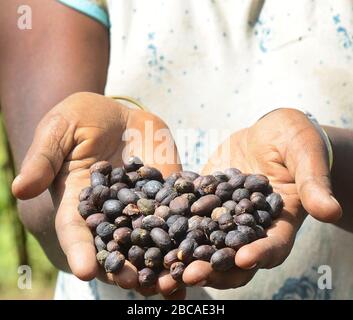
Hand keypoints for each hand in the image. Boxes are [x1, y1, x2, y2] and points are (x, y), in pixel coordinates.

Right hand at [12, 92, 184, 297]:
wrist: (119, 115)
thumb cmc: (81, 118)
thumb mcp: (59, 130)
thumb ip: (44, 158)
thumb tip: (20, 188)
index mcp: (79, 202)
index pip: (76, 231)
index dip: (79, 251)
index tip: (85, 271)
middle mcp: (110, 213)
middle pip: (115, 246)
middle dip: (123, 267)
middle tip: (133, 283)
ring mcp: (140, 207)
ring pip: (148, 241)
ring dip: (157, 262)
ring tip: (168, 283)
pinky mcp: (166, 196)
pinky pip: (176, 217)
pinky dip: (185, 236)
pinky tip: (196, 253)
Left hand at [179, 108, 342, 288]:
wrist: (268, 133)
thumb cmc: (294, 139)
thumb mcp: (305, 154)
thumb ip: (313, 182)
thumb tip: (330, 210)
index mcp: (279, 221)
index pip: (273, 245)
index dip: (260, 253)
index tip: (244, 258)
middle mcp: (250, 226)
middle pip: (233, 255)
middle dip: (214, 267)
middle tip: (190, 274)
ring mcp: (225, 216)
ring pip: (206, 243)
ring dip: (187, 257)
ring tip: (164, 268)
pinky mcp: (205, 203)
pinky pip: (188, 217)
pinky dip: (171, 227)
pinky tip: (150, 232)